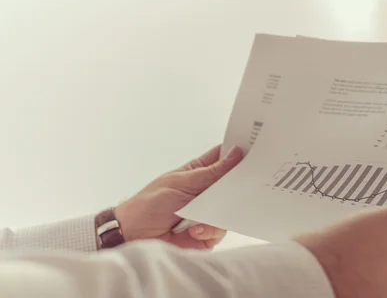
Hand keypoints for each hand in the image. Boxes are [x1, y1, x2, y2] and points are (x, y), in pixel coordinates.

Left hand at [113, 145, 242, 249]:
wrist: (132, 236)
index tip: (253, 150)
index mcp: (199, 172)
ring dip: (217, 211)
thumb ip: (211, 173)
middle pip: (232, 184)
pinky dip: (208, 229)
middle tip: (239, 184)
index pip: (223, 158)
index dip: (237, 153)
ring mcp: (208, 213)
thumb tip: (236, 154)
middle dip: (237, 185)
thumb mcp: (181, 183)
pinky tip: (193, 230)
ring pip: (230, 208)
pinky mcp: (208, 234)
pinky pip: (220, 230)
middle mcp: (207, 192)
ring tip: (199, 216)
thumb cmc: (150, 204)